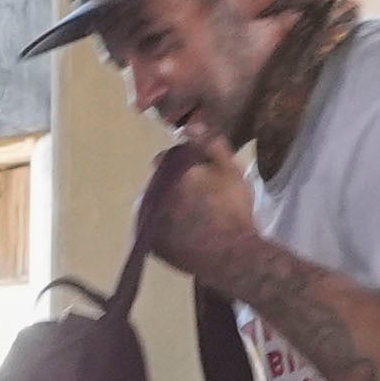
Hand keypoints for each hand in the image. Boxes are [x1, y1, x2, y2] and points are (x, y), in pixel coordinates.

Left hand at [142, 126, 266, 283]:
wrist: (230, 255)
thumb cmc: (231, 209)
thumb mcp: (230, 169)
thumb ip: (210, 143)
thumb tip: (190, 125)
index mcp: (168, 173)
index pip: (166, 159)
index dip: (184, 165)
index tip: (199, 175)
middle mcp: (151, 194)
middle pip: (159, 182)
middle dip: (174, 185)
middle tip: (199, 198)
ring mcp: (148, 221)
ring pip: (155, 204)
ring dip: (168, 206)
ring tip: (193, 216)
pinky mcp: (150, 245)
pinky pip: (154, 228)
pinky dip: (165, 227)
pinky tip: (184, 231)